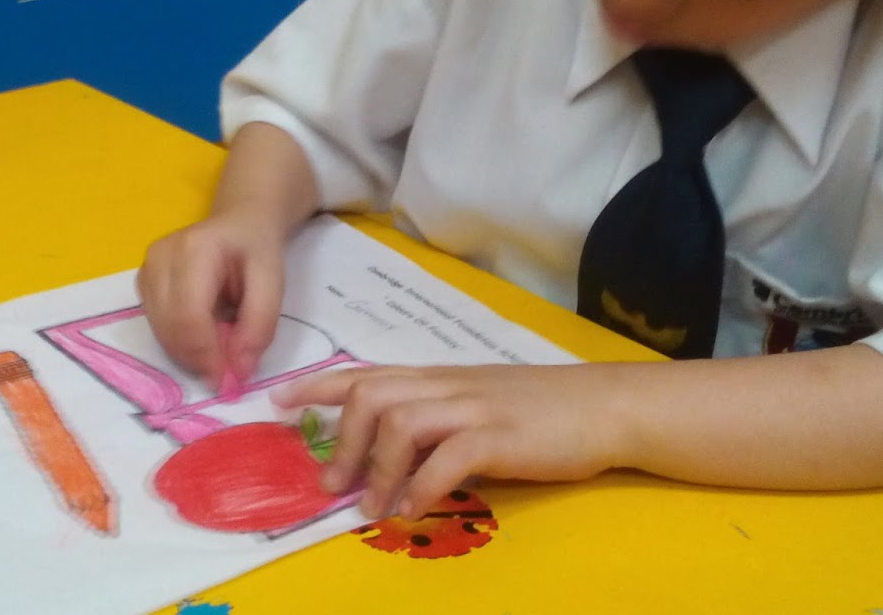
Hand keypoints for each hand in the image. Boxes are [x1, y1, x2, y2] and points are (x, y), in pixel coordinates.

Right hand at [137, 209, 287, 384]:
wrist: (241, 222)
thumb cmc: (257, 250)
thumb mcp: (273, 282)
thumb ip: (259, 325)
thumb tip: (238, 371)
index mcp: (194, 248)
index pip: (189, 314)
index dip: (206, 353)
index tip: (227, 381)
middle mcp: (160, 256)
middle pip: (170, 327)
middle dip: (198, 358)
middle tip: (227, 373)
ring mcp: (146, 267)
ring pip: (160, 331)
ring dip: (189, 352)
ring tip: (221, 344)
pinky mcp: (143, 282)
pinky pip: (157, 326)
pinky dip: (180, 341)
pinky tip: (204, 331)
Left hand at [273, 364, 634, 519]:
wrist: (604, 406)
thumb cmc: (541, 409)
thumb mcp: (477, 402)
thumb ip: (435, 417)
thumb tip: (386, 449)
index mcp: (440, 377)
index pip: (367, 372)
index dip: (318, 385)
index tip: (279, 400)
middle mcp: (448, 385)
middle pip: (372, 396)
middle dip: (341, 440)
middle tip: (331, 483)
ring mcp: (474, 408)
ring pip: (401, 423)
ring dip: (376, 469)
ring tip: (369, 506)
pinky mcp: (500, 436)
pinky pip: (446, 458)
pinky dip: (420, 488)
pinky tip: (413, 510)